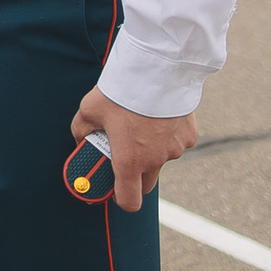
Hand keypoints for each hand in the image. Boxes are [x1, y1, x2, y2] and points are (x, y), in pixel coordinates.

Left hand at [73, 86, 196, 213]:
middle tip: (125, 154)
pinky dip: (168, 135)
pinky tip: (159, 115)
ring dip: (152, 151)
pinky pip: (177, 142)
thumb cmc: (121, 90)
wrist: (157, 68)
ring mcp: (175, 149)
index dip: (120, 198)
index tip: (114, 188)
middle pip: (146, 184)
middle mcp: (155, 160)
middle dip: (135, 176)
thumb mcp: (90, 109)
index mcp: (130, 161)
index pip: (129, 201)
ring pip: (162, 159)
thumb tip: (81, 139)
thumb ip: (82, 129)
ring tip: (142, 123)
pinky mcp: (189, 135)